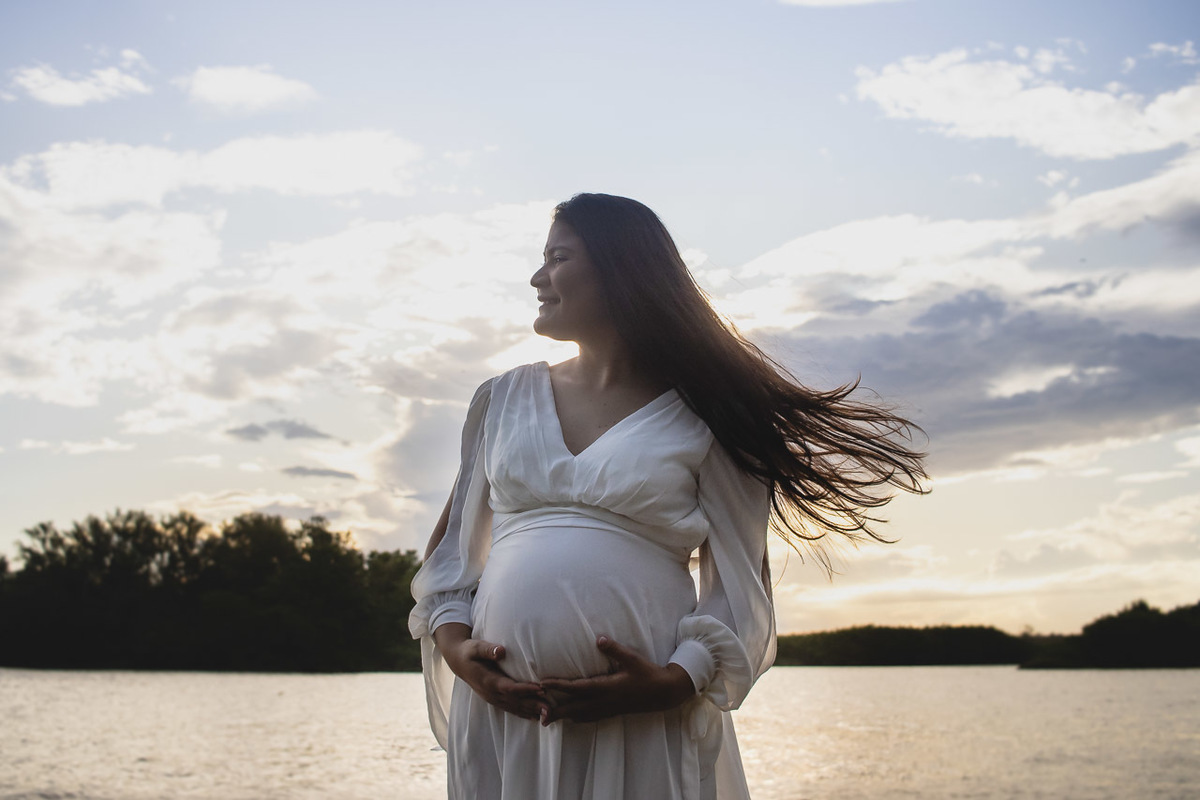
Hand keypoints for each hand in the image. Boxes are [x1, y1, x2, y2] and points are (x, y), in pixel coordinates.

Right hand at [434, 623, 545, 720]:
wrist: (458, 661)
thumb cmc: (469, 651)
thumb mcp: (475, 647)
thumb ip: (488, 650)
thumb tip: (501, 651)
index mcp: (487, 680)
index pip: (509, 687)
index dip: (525, 689)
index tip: (540, 688)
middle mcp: (490, 693)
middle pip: (514, 701)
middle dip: (532, 705)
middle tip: (550, 709)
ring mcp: (492, 698)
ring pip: (514, 708)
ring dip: (530, 712)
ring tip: (547, 715)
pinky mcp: (494, 699)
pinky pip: (510, 708)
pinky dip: (523, 713)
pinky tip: (534, 717)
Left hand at [538, 636, 695, 724]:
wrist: (663, 693)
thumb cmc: (647, 674)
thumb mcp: (632, 658)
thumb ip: (614, 649)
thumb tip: (599, 638)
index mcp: (606, 687)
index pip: (577, 688)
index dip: (558, 686)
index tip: (542, 684)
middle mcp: (604, 701)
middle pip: (574, 708)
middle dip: (555, 711)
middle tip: (537, 715)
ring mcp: (607, 708)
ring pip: (580, 715)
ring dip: (564, 716)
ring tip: (548, 718)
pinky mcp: (611, 711)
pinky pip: (589, 717)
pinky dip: (577, 717)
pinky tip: (571, 717)